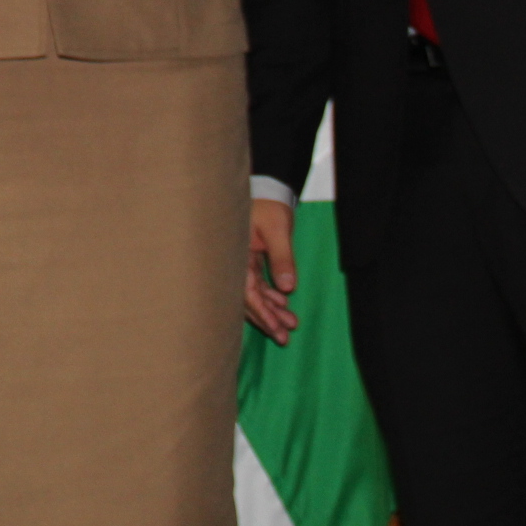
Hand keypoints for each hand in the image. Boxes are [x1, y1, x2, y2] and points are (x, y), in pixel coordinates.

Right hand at [245, 196, 299, 345]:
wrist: (268, 187)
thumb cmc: (269, 205)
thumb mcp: (278, 229)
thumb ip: (282, 258)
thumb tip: (287, 288)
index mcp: (237, 255)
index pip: (247, 292)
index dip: (261, 313)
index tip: (276, 329)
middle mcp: (236, 262)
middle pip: (248, 298)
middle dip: (266, 318)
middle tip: (284, 337)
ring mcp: (243, 261)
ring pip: (254, 293)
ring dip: (270, 309)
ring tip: (289, 325)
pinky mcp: (251, 259)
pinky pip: (258, 283)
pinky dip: (270, 295)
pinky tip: (283, 303)